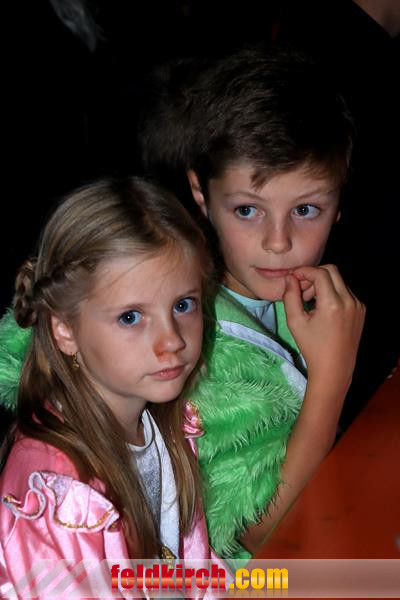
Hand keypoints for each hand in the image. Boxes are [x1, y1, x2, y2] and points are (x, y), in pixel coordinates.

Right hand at [283, 264, 365, 389]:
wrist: (334, 368)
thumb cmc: (312, 347)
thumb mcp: (295, 322)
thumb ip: (291, 296)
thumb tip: (290, 278)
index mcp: (332, 304)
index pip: (320, 273)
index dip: (304, 271)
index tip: (293, 278)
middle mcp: (349, 301)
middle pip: (332, 271)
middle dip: (314, 275)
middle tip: (302, 290)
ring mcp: (357, 305)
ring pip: (339, 281)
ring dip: (324, 284)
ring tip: (310, 302)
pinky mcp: (361, 310)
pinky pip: (345, 292)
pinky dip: (333, 293)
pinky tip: (323, 309)